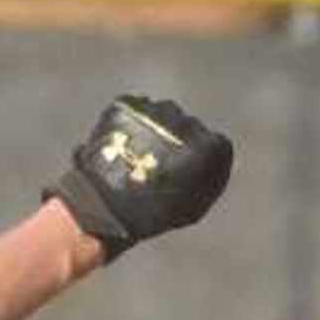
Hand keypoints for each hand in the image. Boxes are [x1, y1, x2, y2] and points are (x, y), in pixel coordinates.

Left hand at [44, 94, 231, 259]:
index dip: (197, 158)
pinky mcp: (127, 105)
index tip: (182, 170)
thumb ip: (209, 178)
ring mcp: (156, 110)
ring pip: (157, 115)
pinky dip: (126, 124)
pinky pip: (131, 110)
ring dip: (149, 130)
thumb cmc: (154, 214)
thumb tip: (211, 160)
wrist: (106, 207)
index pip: (214, 145)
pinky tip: (120, 146)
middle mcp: (188, 122)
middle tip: (153, 164)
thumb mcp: (194, 206)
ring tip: (133, 156)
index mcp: (211, 147)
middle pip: (185, 126)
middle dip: (171, 141)